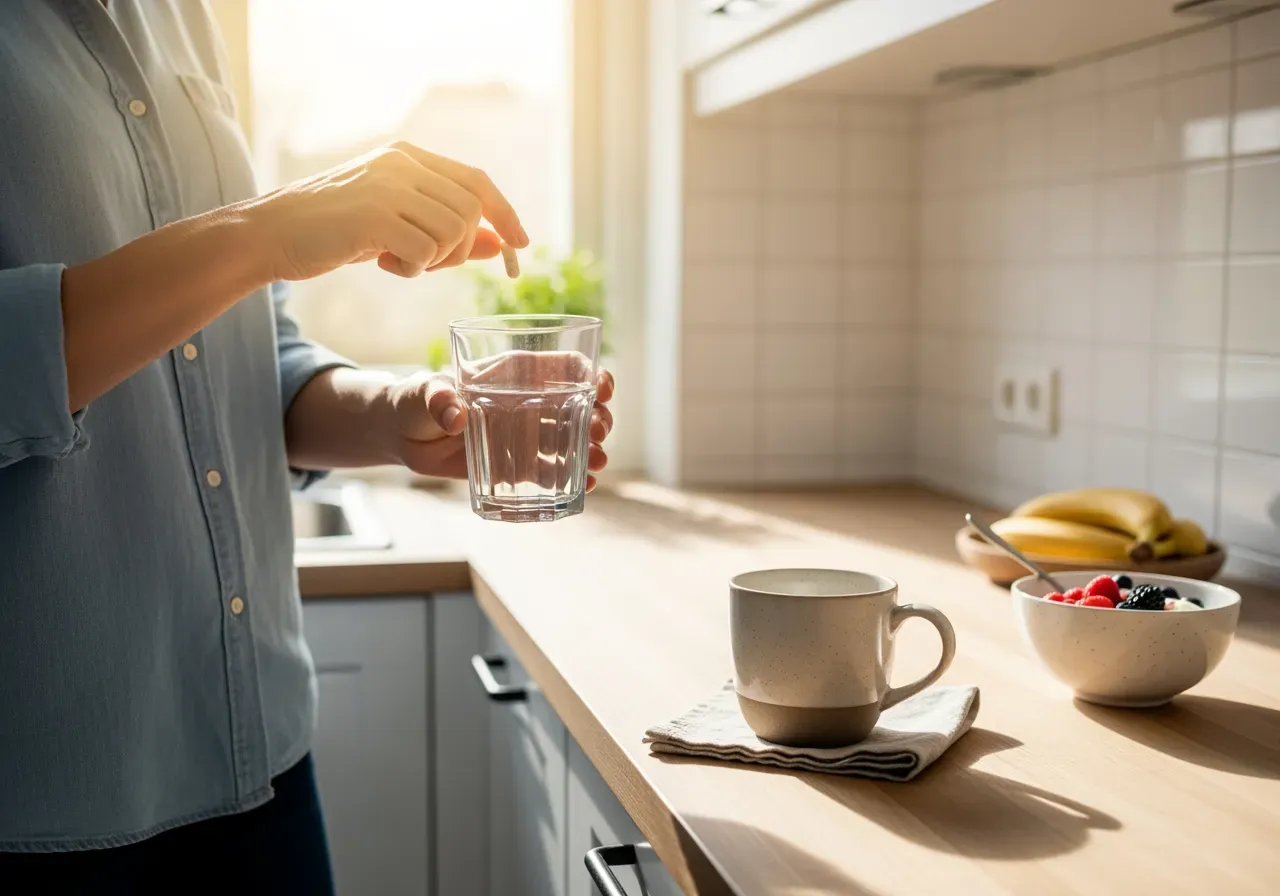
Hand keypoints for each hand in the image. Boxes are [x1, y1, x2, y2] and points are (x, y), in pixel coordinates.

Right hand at [245, 141, 527, 280]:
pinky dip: (411, 270)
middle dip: (459, 249)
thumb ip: (445, 230)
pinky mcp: (375, 215)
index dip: (504, 213)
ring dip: (433, 260)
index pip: (476, 180)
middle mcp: (402, 163)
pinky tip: (381, 263)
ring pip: (453, 231)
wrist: (271, 233)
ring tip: (396, 260)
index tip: (521, 245)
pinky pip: (425, 253)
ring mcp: (389, 186)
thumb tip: (498, 243)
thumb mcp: (395, 226)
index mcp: (407, 157)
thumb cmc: (333, 231)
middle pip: (470, 211)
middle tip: (424, 263)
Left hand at [383, 362, 614, 490]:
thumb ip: (437, 398)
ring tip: (597, 463)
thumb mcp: (422, 394)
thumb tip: (455, 415)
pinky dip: (570, 477)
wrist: (401, 436)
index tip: (602, 390)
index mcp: (514, 373)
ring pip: (571, 438)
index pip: (566, 367)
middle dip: (598, 417)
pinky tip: (585, 487)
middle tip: (598, 434)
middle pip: (579, 404)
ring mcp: (525, 432)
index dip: (591, 374)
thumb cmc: (413, 400)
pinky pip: (550, 469)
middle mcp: (528, 400)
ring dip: (591, 449)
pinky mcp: (515, 461)